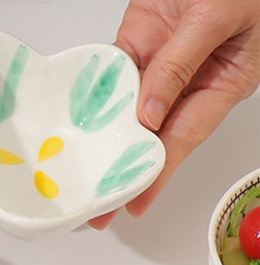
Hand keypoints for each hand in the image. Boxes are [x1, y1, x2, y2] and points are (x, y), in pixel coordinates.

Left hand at [90, 0, 259, 228]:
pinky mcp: (137, 42)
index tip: (135, 204)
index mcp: (223, 81)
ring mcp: (160, 61)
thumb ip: (181, 62)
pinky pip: (111, 76)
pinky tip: (75, 125)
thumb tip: (149, 114)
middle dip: (124, 172)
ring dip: (103, 142)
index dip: (158, 174)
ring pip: (126, 111)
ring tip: (81, 178)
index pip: (184, 137)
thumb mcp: (218, 15)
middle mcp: (188, 80)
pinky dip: (93, 98)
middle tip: (97, 211)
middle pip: (150, 135)